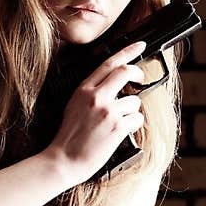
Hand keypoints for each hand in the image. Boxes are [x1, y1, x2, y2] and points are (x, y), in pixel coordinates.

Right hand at [46, 40, 146, 184]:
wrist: (65, 160)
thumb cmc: (69, 138)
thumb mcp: (74, 106)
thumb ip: (91, 93)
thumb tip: (113, 86)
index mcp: (84, 90)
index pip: (109, 63)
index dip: (127, 52)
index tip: (139, 46)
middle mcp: (96, 97)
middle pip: (125, 73)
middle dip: (138, 73)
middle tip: (140, 78)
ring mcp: (107, 111)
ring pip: (134, 101)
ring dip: (131, 111)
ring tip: (117, 124)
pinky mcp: (117, 127)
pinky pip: (137, 119)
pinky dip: (133, 125)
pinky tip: (121, 132)